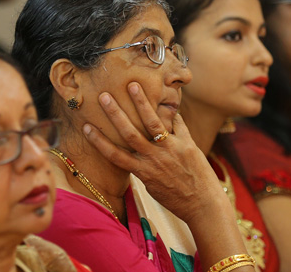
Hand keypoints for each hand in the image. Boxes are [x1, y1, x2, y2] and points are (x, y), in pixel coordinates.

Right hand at [82, 81, 226, 222]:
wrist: (204, 205)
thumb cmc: (176, 199)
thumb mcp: (153, 186)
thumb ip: (143, 168)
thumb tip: (134, 153)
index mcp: (142, 172)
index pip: (115, 155)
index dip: (99, 141)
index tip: (86, 126)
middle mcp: (154, 159)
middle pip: (129, 133)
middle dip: (115, 114)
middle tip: (104, 96)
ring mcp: (171, 149)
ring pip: (152, 122)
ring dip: (141, 102)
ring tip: (133, 85)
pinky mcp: (188, 144)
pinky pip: (178, 123)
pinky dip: (172, 111)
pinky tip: (166, 99)